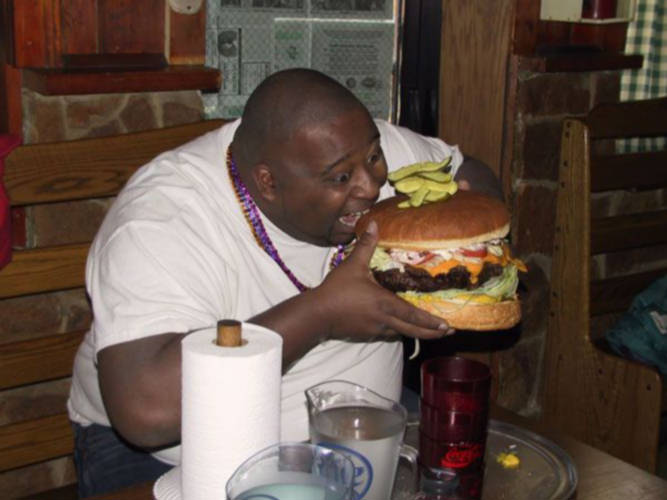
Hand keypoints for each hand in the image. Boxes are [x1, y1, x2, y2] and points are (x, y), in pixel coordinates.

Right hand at [313, 221, 452, 340]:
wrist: (317, 314)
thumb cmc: (336, 290)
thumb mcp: (352, 265)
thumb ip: (366, 245)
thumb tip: (375, 224)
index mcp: (384, 304)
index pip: (413, 316)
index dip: (431, 322)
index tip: (448, 326)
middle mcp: (384, 320)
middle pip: (413, 331)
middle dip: (432, 333)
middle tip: (448, 332)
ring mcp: (375, 330)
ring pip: (401, 333)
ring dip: (416, 332)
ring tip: (429, 329)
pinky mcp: (366, 334)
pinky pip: (387, 334)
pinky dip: (398, 331)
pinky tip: (400, 326)